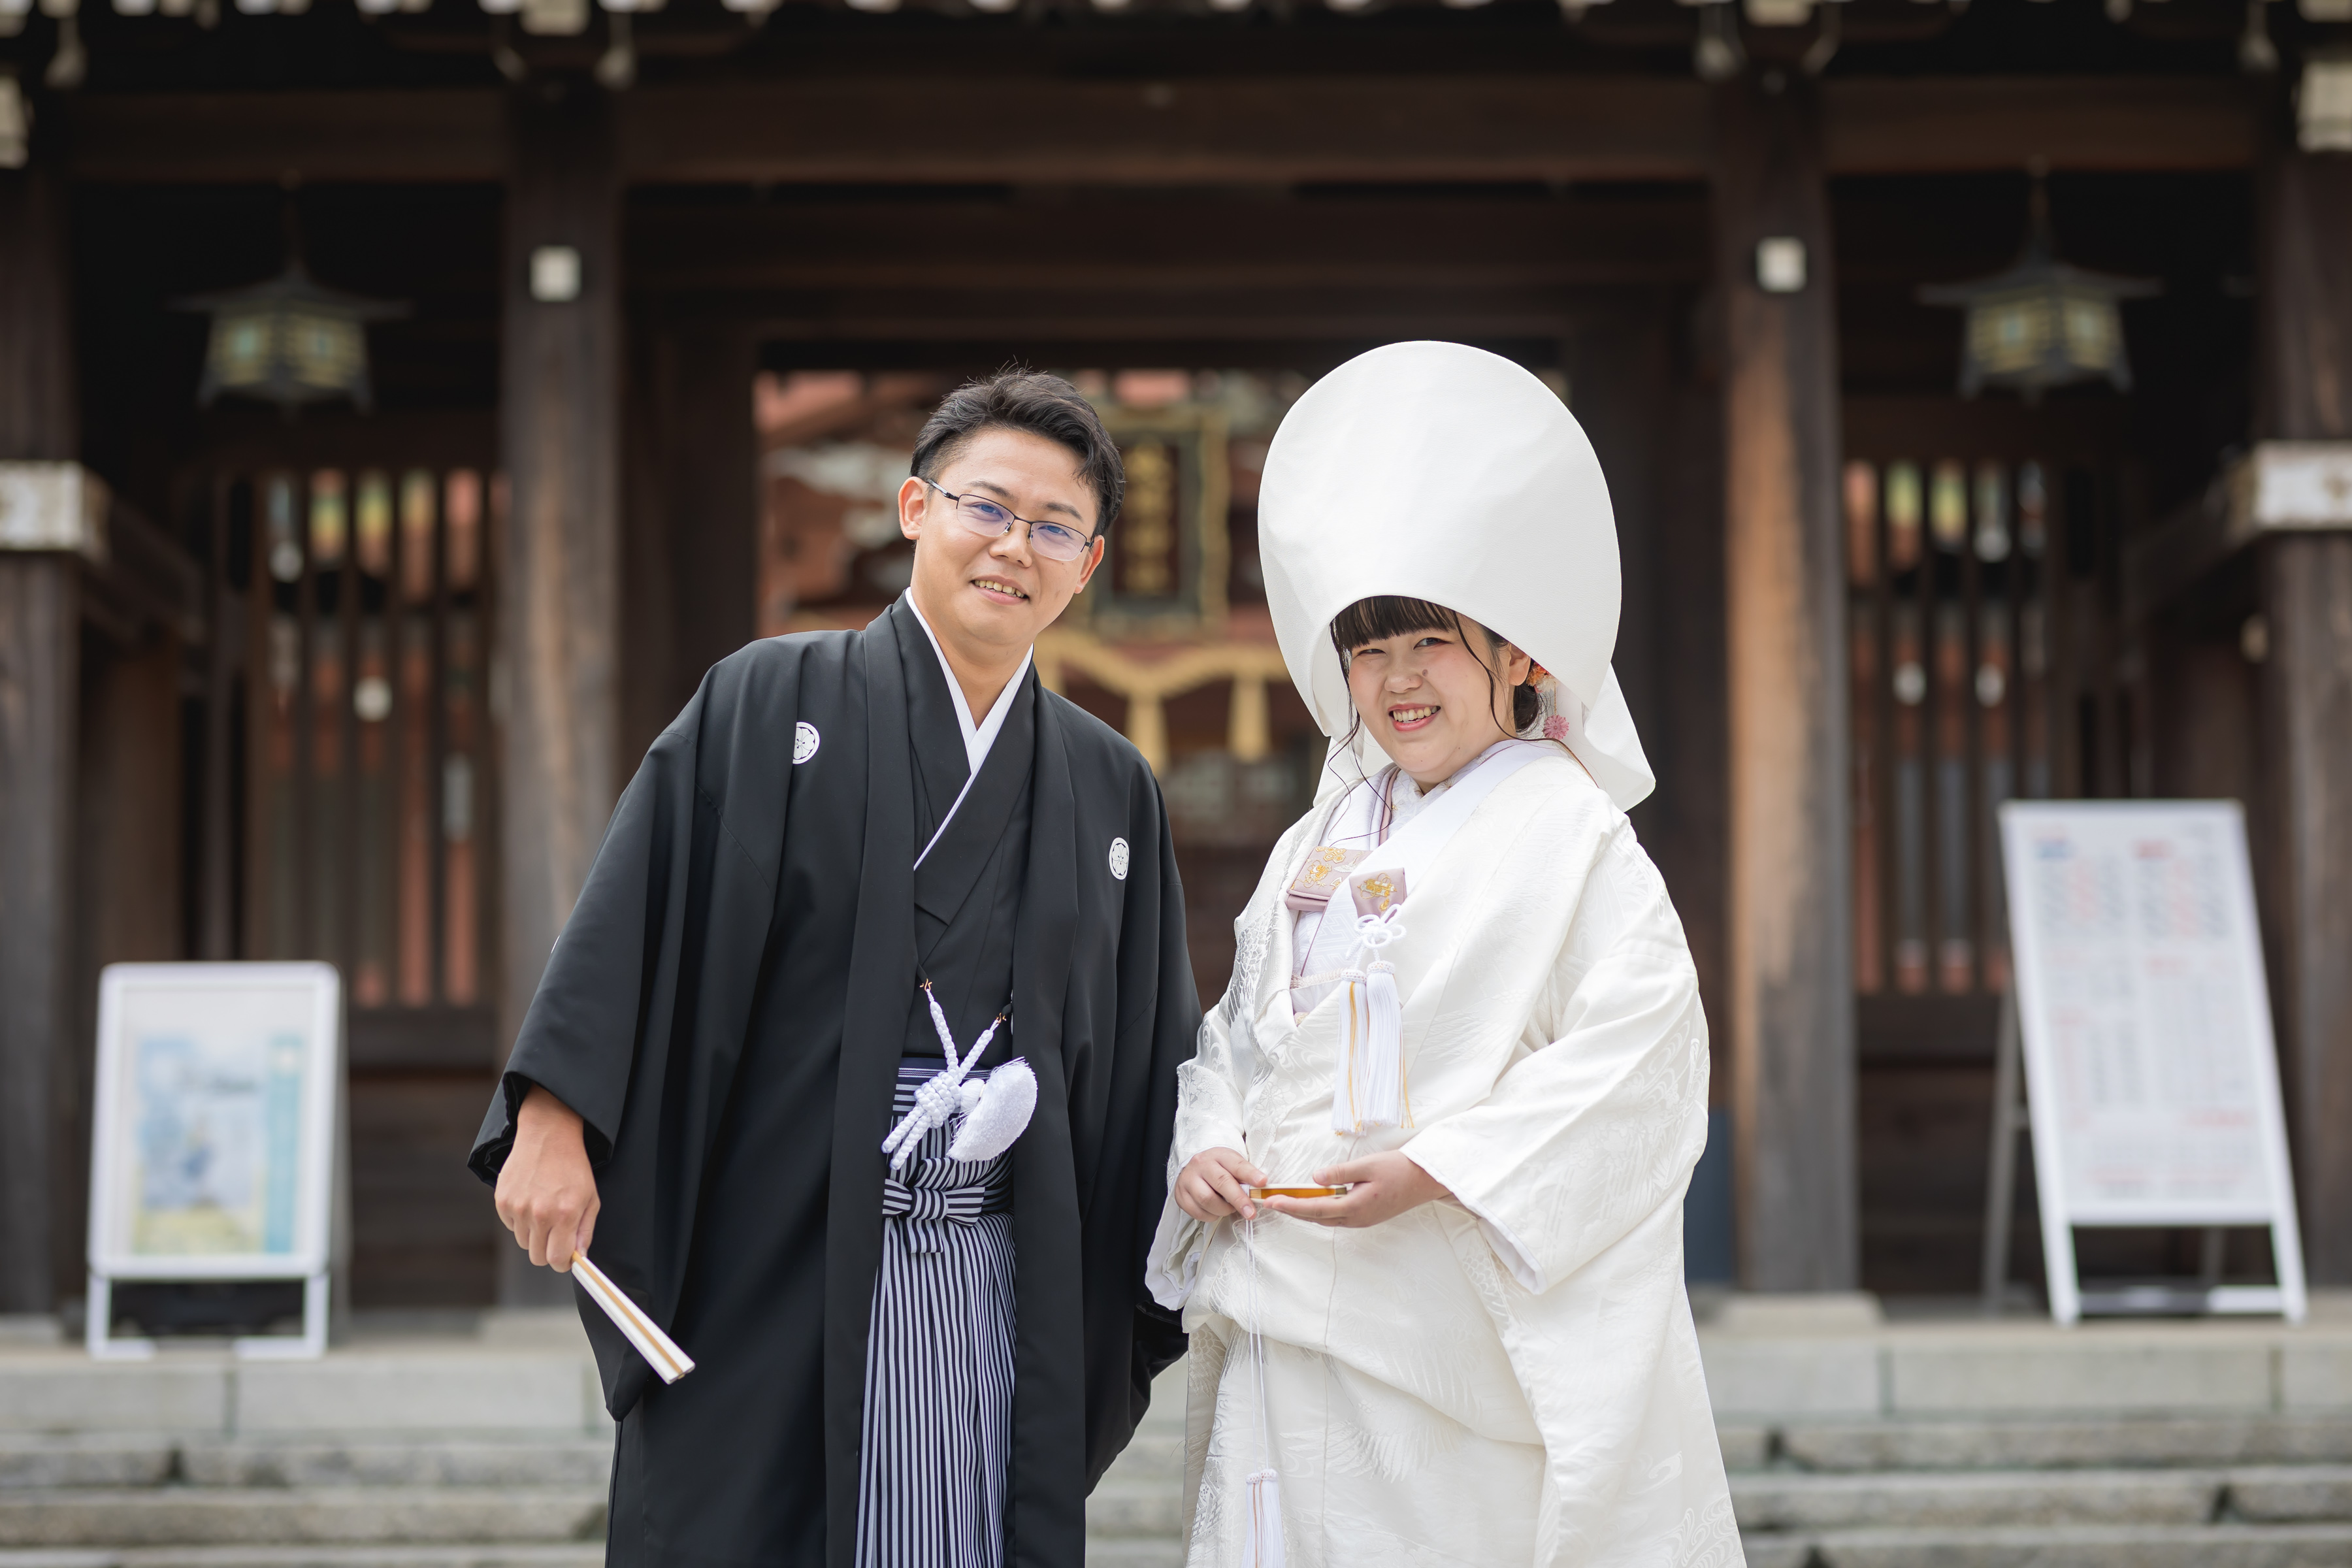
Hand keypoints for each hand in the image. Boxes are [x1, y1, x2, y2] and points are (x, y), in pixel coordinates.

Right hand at [494, 1084, 599, 1271]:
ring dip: (535, 1235)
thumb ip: (585, 1232)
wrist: (548, 1136)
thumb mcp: (591, 1198)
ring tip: (544, 1211)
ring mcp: (518, 1208)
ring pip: (524, 1243)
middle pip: (537, 1257)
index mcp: (565, 1214)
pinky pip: (511, 1226)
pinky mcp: (502, 1201)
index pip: (557, 1259)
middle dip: (548, 1252)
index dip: (563, 1263)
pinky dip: (521, 1221)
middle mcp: (539, 1213)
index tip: (565, 1258)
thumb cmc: (573, 1167)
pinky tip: (531, 1200)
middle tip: (556, 1236)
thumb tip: (578, 1258)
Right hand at [1175, 1147, 1267, 1223]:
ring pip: (1207, 1199)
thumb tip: (1261, 1191)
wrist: (1194, 1168)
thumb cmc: (1219, 1168)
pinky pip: (1197, 1211)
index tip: (1262, 1183)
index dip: (1250, 1174)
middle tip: (1250, 1212)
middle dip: (1238, 1199)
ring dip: (1223, 1210)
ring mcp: (1188, 1179)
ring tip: (1229, 1209)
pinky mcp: (1180, 1195)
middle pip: (1221, 1182)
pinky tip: (1215, 1211)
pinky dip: (1210, 1216)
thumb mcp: (1233, 1164)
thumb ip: (1245, 1176)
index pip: (1236, 1164)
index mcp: (1219, 1155)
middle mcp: (1201, 1164)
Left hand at [1259, 1151, 1449, 1228]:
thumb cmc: (1399, 1169)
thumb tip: (1315, 1177)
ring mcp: (1363, 1220)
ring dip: (1305, 1212)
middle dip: (1292, 1211)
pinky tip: (1313, 1203)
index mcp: (1356, 1206)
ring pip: (1326, 1219)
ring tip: (1286, 1203)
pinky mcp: (1367, 1217)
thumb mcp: (1368, 1165)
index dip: (1291, 1206)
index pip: (1315, 1208)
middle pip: (1317, 1217)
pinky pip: (1337, 1217)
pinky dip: (1320, 1211)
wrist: (1426, 1180)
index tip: (1272, 1202)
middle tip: (1271, 1203)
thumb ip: (1340, 1172)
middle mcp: (1357, 1218)